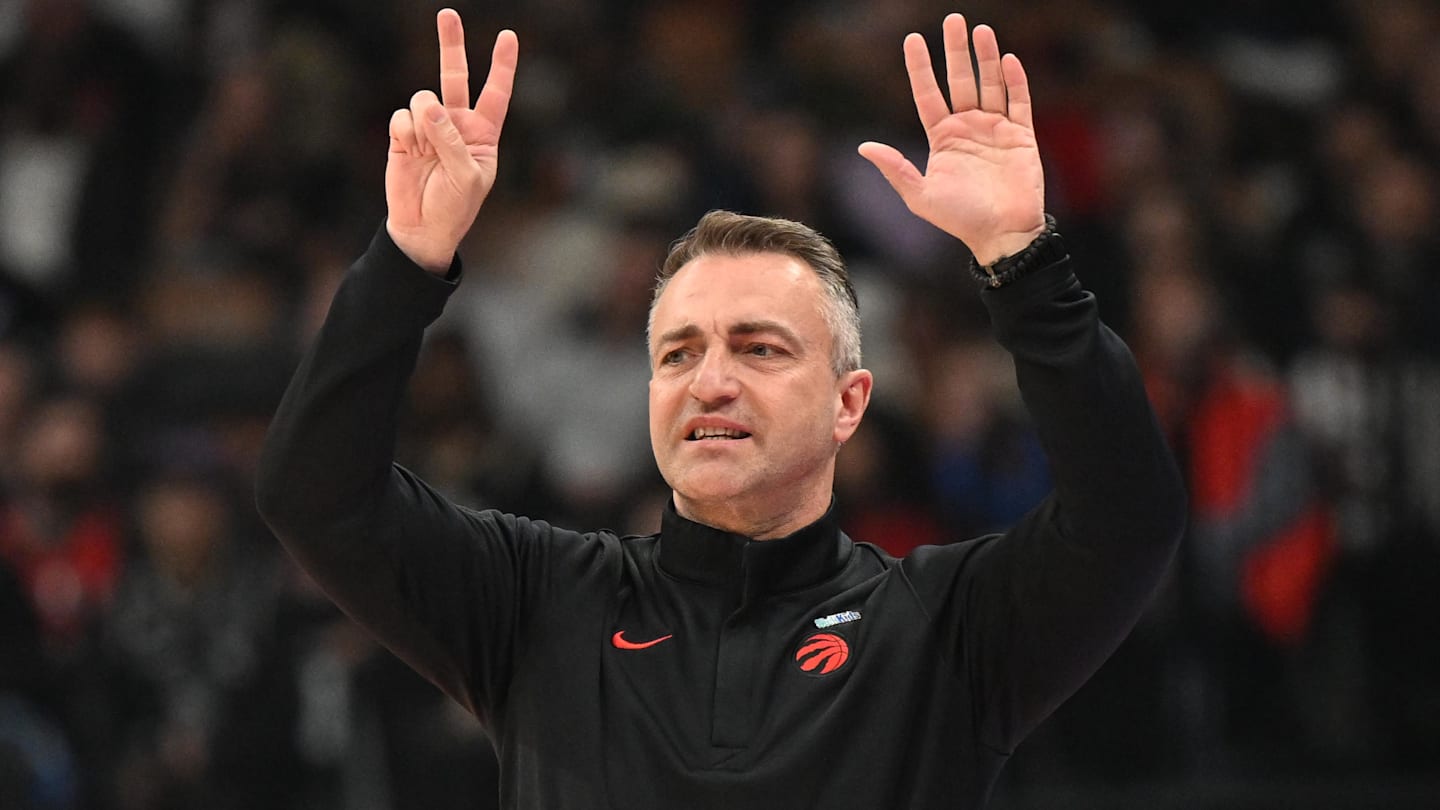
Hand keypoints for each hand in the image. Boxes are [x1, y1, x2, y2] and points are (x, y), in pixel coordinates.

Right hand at [386, 9, 517, 272]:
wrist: (421, 228)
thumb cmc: (455, 207)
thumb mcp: (466, 176)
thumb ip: (451, 139)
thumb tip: (428, 103)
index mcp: (483, 133)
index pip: (496, 93)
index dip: (502, 65)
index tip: (508, 36)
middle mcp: (456, 124)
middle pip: (455, 76)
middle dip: (451, 44)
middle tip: (448, 14)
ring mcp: (428, 126)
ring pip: (424, 99)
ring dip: (425, 121)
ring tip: (426, 149)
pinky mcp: (403, 134)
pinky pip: (402, 117)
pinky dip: (406, 132)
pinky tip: (409, 150)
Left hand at [859, 15, 1044, 265]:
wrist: (1001, 234)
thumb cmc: (960, 219)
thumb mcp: (920, 195)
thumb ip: (895, 168)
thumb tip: (864, 146)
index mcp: (942, 138)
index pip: (928, 94)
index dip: (920, 67)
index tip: (912, 39)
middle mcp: (968, 128)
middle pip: (959, 80)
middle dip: (955, 50)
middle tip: (952, 20)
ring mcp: (996, 129)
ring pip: (990, 84)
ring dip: (986, 57)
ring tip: (980, 31)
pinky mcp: (1022, 136)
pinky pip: (1019, 101)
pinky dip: (1014, 80)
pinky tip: (1008, 59)